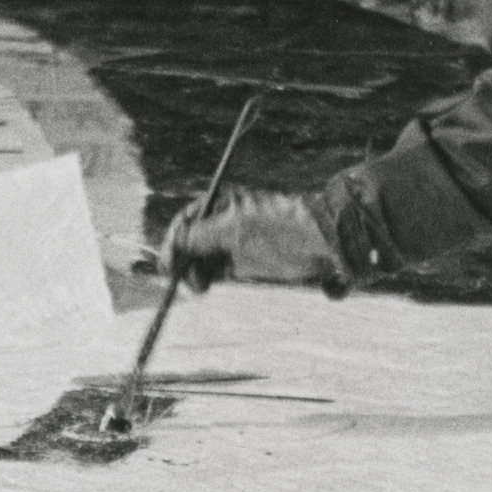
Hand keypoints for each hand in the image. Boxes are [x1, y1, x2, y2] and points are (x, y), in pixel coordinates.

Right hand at [164, 185, 345, 289]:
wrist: (324, 242)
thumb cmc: (280, 231)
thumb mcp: (234, 230)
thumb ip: (199, 236)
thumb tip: (173, 243)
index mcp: (223, 204)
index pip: (185, 222)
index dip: (172, 243)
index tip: (167, 266)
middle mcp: (227, 220)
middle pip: (192, 241)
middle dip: (183, 260)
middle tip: (185, 281)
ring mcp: (238, 241)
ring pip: (203, 257)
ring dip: (194, 271)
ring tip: (198, 286)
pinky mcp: (249, 260)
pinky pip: (219, 269)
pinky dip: (209, 277)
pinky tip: (206, 285)